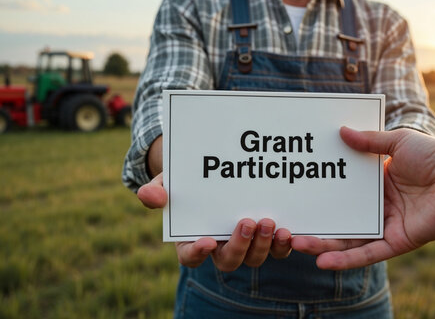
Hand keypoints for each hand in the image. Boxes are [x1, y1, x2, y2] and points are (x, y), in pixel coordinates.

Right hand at [137, 173, 292, 270]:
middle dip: (239, 245)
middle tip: (247, 222)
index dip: (197, 253)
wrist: (212, 173)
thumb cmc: (185, 183)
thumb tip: (148, 195)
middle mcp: (219, 248)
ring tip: (268, 223)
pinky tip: (286, 229)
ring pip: (254, 258)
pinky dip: (282, 244)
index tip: (206, 242)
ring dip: (263, 244)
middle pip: (228, 261)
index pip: (190, 257)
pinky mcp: (266, 238)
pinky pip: (275, 249)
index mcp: (192, 240)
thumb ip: (158, 190)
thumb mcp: (168, 182)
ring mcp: (244, 245)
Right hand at [291, 127, 434, 269]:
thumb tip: (340, 131)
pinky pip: (368, 254)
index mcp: (378, 184)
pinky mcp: (397, 242)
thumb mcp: (396, 142)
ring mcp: (387, 226)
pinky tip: (323, 262)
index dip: (322, 196)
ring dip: (323, 245)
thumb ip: (369, 141)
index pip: (343, 194)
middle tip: (289, 225)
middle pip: (341, 221)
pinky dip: (346, 260)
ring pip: (349, 240)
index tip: (299, 194)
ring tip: (296, 243)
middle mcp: (380, 207)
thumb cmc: (434, 155)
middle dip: (315, 225)